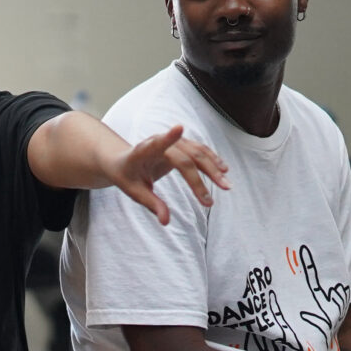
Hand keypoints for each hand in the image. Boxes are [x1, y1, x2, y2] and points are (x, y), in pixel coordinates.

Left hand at [109, 124, 229, 224]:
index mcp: (143, 153)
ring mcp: (173, 141)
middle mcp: (159, 142)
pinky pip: (200, 151)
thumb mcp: (134, 192)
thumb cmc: (127, 176)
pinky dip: (212, 160)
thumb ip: (151, 204)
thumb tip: (166, 221)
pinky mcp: (181, 144)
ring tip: (226, 186)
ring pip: (198, 152)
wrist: (124, 160)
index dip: (168, 137)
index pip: (156, 144)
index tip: (179, 128)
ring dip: (214, 168)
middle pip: (187, 157)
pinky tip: (223, 170)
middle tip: (216, 196)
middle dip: (204, 175)